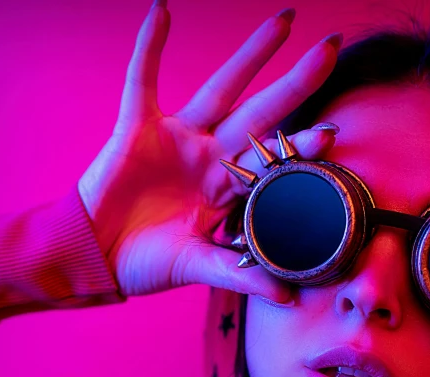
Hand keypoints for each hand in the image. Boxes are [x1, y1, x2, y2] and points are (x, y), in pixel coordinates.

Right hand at [77, 1, 341, 299]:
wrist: (96, 257)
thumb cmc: (146, 261)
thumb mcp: (198, 266)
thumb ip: (240, 275)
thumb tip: (287, 296)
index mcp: (230, 188)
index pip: (274, 160)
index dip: (301, 146)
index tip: (333, 134)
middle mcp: (212, 156)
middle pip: (262, 112)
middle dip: (297, 82)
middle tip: (331, 48)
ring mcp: (178, 138)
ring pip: (221, 87)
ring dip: (251, 54)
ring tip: (283, 20)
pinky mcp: (138, 128)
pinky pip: (143, 79)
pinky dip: (150, 47)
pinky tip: (163, 9)